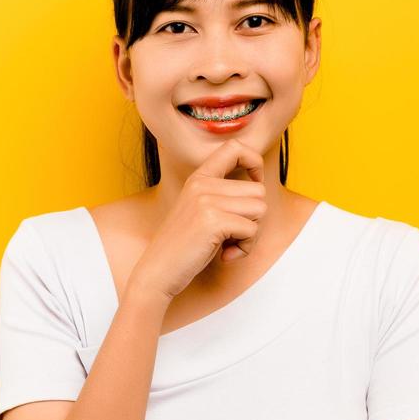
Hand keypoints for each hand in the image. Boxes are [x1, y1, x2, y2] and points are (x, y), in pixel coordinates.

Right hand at [127, 135, 269, 301]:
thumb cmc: (184, 247)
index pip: (234, 147)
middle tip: (233, 235)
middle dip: (254, 218)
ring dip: (251, 235)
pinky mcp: (212, 221)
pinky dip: (245, 248)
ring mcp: (206, 200)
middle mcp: (202, 184)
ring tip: (228, 245)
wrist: (157, 272)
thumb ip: (223, 195)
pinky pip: (252, 230)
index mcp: (199, 177)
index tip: (255, 182)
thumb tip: (260, 188)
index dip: (254, 162)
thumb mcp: (200, 211)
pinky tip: (225, 255)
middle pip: (259, 191)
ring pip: (260, 209)